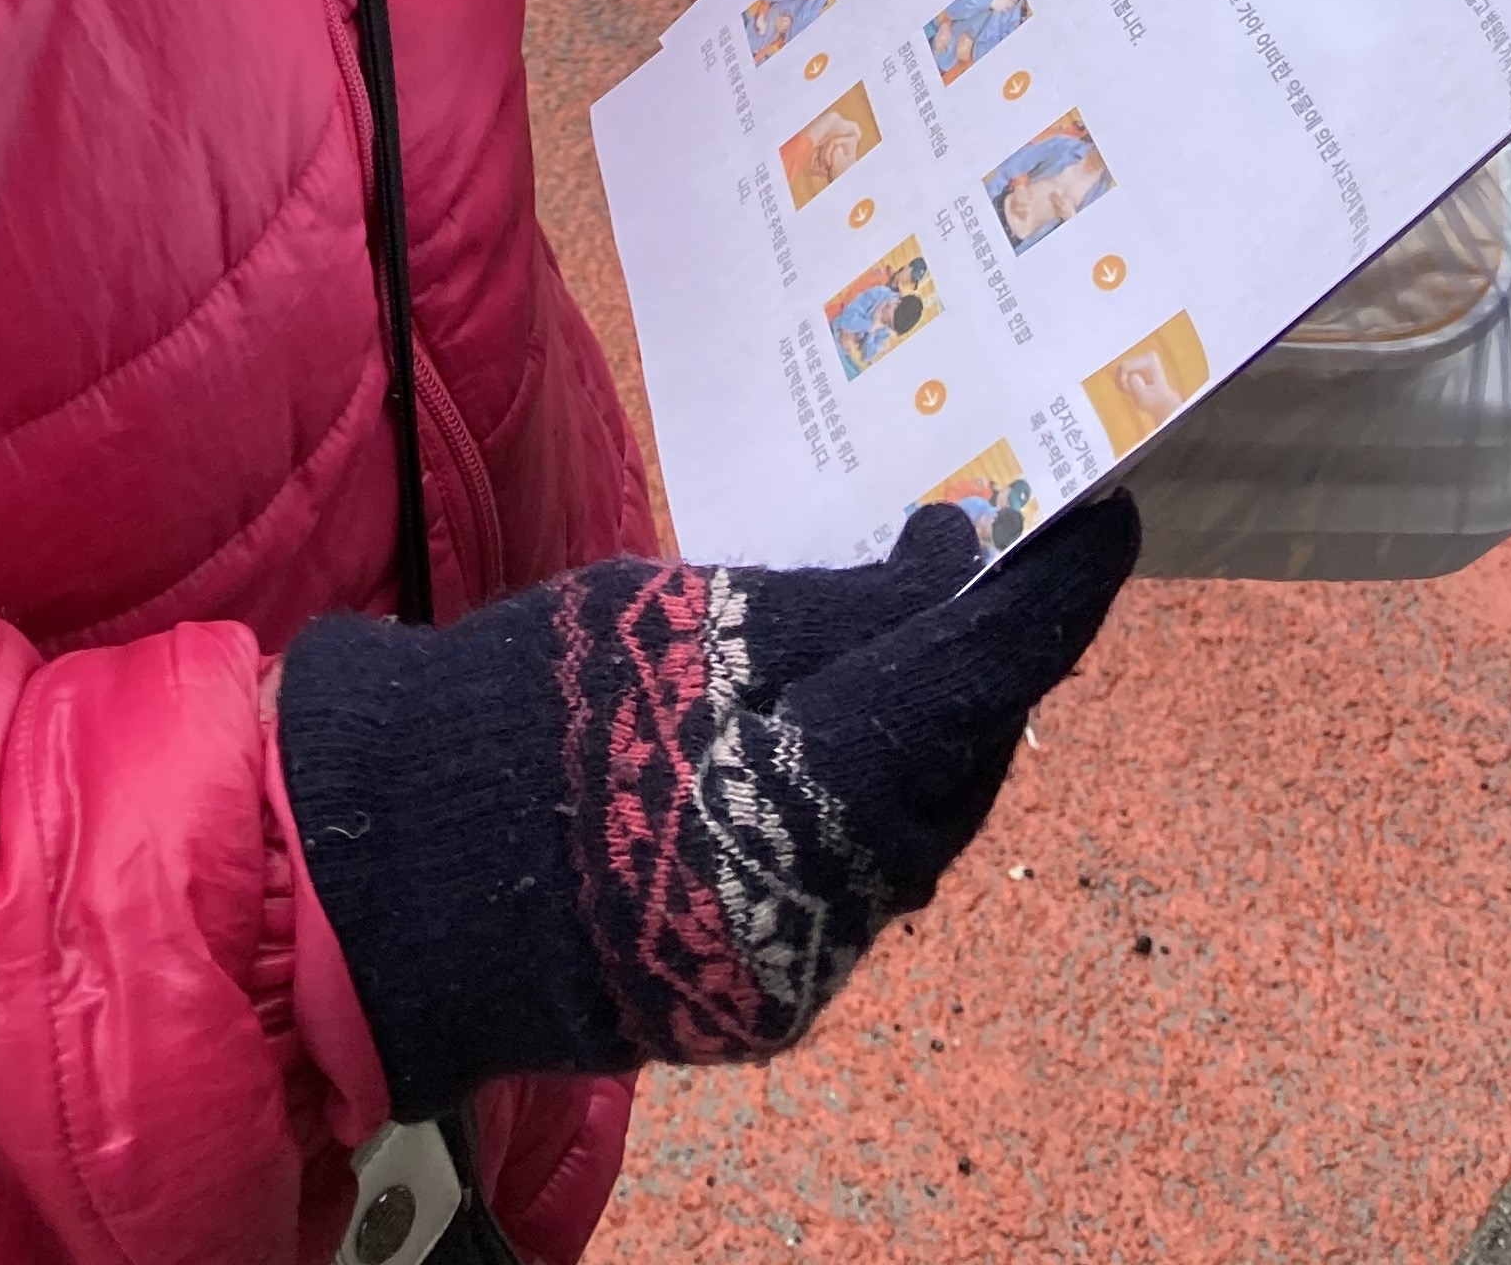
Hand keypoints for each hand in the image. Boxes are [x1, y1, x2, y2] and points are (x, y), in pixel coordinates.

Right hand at [277, 493, 1138, 1112]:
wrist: (405, 874)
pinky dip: (864, 795)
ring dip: (928, 731)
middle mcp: (836, 895)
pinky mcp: (762, 989)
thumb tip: (956, 564)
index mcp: (815, 784)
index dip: (1047, 599)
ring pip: (913, 827)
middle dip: (986, 665)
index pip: (974, 679)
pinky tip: (841, 731)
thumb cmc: (536, 712)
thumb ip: (837, 607)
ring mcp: (802, 959)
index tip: (1104, 521)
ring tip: (920, 636)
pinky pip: (853, 877)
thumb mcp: (688, 618)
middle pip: (958, 762)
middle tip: (996, 569)